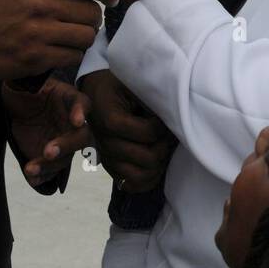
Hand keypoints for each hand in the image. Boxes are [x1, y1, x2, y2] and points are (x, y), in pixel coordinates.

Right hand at [0, 0, 118, 80]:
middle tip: (82, 20)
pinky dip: (71, 55)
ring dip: (83, 38)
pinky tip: (61, 49)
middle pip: (92, 14)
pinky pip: (73, 57)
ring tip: (72, 36)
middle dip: (92, 19)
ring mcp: (38, 33)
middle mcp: (40, 6)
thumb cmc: (1, 6)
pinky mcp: (36, 57)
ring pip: (86, 37)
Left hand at [3, 77, 92, 185]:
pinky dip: (43, 175)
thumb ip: (27, 80)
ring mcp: (63, 141)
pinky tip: (32, 176)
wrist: (15, 107)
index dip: (81, 112)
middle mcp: (71, 123)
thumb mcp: (24, 81)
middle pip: (81, 136)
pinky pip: (51, 170)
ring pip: (66, 157)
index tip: (76, 121)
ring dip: (51, 165)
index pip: (82, 104)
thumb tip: (24, 78)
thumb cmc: (24, 90)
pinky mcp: (50, 157)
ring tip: (31, 168)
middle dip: (67, 145)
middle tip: (49, 151)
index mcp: (69, 99)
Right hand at [79, 69, 175, 192]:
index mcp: (110, 120)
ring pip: (141, 176)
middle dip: (165, 145)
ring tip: (163, 147)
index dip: (163, 126)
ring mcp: (107, 157)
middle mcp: (105, 142)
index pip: (148, 133)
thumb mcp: (132, 82)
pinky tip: (157, 163)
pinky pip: (132, 185)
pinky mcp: (111, 167)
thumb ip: (148, 96)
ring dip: (159, 163)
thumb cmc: (119, 85)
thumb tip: (171, 111)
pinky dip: (148, 178)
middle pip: (148, 158)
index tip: (164, 116)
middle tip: (168, 133)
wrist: (97, 92)